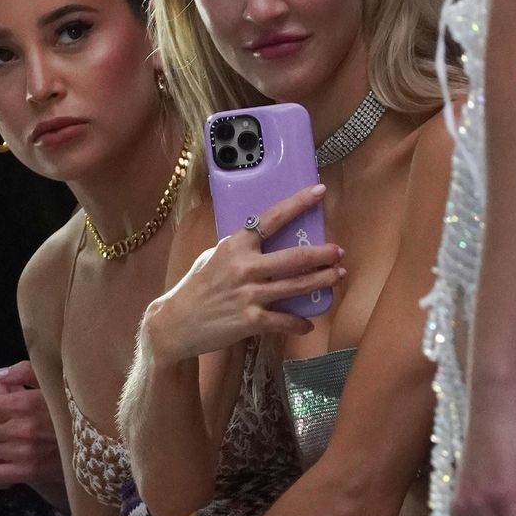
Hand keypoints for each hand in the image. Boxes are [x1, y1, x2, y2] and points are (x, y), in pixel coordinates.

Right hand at [143, 185, 344, 362]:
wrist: (176, 322)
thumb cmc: (197, 288)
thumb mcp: (214, 257)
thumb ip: (239, 249)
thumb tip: (262, 240)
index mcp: (235, 245)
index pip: (271, 218)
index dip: (298, 204)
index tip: (319, 192)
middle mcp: (244, 267)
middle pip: (294, 257)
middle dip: (321, 254)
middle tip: (338, 251)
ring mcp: (249, 294)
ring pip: (296, 287)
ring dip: (321, 281)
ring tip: (337, 276)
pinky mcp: (250, 321)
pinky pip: (284, 320)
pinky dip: (299, 323)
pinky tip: (308, 323)